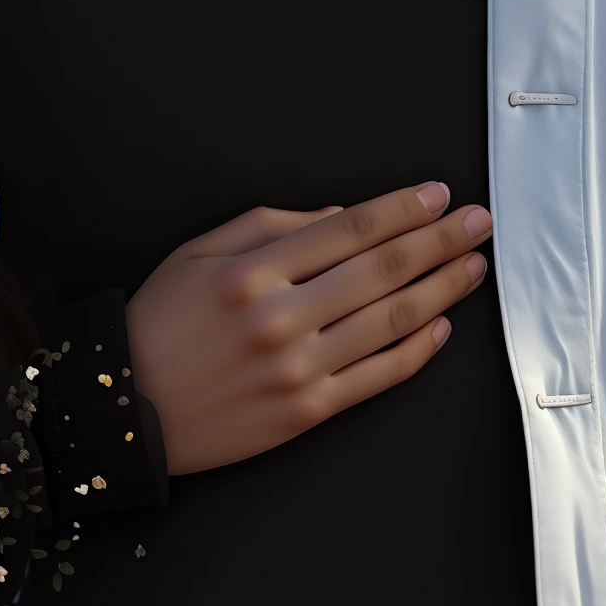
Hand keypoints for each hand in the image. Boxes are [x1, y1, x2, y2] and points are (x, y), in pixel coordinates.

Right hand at [124, 182, 491, 475]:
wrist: (126, 406)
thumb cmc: (159, 322)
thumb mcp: (195, 253)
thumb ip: (266, 227)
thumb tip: (339, 217)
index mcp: (250, 271)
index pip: (346, 231)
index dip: (400, 210)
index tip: (438, 195)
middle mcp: (280, 317)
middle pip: (380, 271)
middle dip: (438, 241)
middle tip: (479, 222)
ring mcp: (298, 368)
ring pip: (390, 322)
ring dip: (441, 290)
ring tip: (473, 267)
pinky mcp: (307, 411)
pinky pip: (378, 377)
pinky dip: (416, 351)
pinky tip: (440, 326)